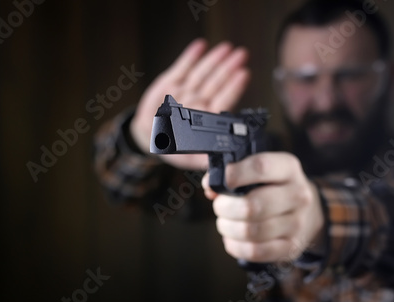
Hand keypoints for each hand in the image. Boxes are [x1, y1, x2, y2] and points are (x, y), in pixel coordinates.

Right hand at [130, 38, 249, 169]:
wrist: (148, 135)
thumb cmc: (172, 147)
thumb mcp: (189, 157)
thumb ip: (206, 159)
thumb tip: (225, 163)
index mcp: (204, 120)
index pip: (222, 101)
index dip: (233, 88)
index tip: (245, 74)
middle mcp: (197, 103)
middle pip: (215, 83)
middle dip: (227, 68)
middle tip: (242, 54)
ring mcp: (185, 91)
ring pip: (202, 74)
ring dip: (213, 60)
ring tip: (226, 48)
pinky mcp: (171, 83)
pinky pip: (181, 68)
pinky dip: (190, 57)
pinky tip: (201, 45)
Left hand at [202, 152, 324, 262]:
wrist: (307, 212)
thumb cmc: (272, 187)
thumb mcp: (258, 170)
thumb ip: (229, 170)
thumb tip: (209, 184)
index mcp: (287, 168)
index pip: (260, 167)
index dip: (234, 174)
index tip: (216, 181)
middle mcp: (297, 194)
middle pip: (252, 205)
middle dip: (225, 207)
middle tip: (220, 206)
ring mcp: (296, 223)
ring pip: (250, 231)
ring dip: (228, 227)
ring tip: (226, 222)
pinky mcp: (290, 247)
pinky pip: (255, 251)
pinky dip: (236, 246)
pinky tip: (233, 238)